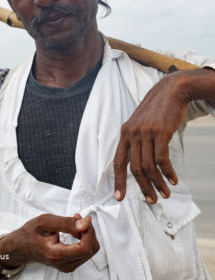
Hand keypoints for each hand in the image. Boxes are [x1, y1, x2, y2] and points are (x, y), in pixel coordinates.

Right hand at [0, 213, 98, 272]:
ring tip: (75, 222)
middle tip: (78, 218)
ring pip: (90, 250)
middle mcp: (64, 264)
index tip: (85, 219)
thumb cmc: (30, 234)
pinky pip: (85, 251)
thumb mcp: (45, 221)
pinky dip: (84, 238)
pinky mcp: (70, 263)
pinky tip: (75, 230)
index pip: (85, 248)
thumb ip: (66, 223)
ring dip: (87, 234)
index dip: (89, 232)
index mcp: (57, 255)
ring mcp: (67, 265)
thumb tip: (84, 224)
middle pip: (91, 249)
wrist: (22, 246)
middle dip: (88, 231)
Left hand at [113, 72, 190, 203]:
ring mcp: (146, 132)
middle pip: (134, 168)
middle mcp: (132, 133)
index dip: (118, 181)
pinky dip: (168, 172)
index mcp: (125, 133)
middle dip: (143, 187)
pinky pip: (162, 159)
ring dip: (158, 183)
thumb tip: (137, 164)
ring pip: (149, 166)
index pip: (118, 161)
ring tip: (166, 193)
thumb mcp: (141, 123)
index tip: (119, 197)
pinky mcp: (160, 132)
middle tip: (152, 200)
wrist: (171, 91)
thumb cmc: (157, 110)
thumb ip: (136, 140)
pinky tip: (173, 179)